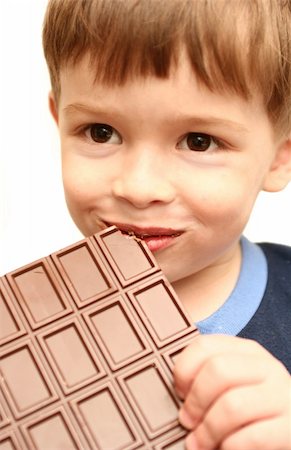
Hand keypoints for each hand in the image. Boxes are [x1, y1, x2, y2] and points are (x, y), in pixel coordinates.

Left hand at [173, 334, 290, 449]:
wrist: (289, 430)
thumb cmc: (253, 410)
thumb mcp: (234, 384)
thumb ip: (211, 378)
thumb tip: (177, 390)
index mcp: (247, 351)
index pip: (205, 345)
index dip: (184, 370)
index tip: (179, 392)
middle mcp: (267, 367)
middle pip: (218, 371)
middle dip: (195, 401)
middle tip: (187, 422)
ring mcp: (283, 396)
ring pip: (233, 405)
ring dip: (208, 430)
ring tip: (199, 444)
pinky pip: (252, 437)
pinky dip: (230, 447)